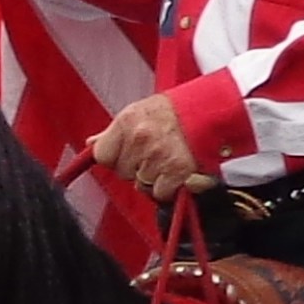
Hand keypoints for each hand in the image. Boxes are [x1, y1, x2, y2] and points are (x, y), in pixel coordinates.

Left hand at [87, 91, 204, 197]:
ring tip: (165, 160)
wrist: (211, 112)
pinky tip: (174, 172)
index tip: (122, 157)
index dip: (113, 158)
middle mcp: (140, 139)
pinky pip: (160, 192)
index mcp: (127, 122)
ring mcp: (157, 156)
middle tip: (151, 154)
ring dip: (152, 178)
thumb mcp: (140, 111)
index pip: (102, 154)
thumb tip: (92, 144)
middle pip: (122, 172)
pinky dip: (168, 187)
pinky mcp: (175, 172)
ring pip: (141, 184)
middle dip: (134, 168)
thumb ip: (115, 131)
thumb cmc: (177, 111)